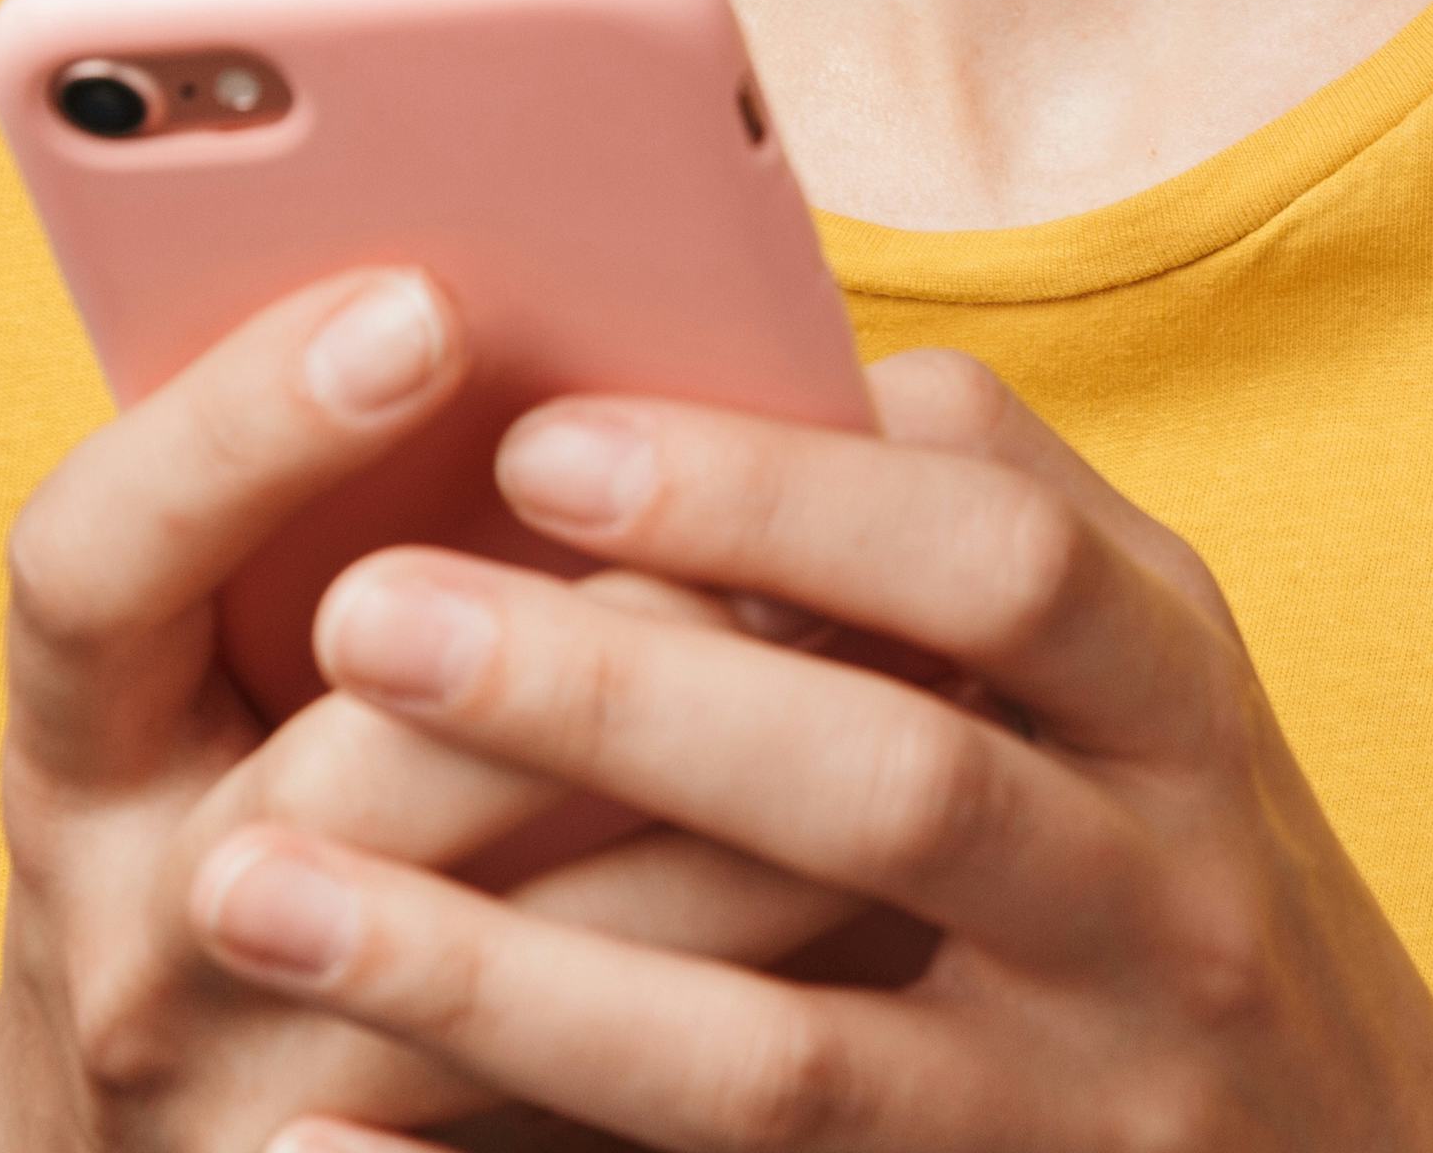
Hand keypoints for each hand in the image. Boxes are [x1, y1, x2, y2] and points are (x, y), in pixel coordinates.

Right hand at [0, 268, 861, 1150]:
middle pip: (356, 768)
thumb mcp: (206, 694)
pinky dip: (778, 963)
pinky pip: (629, 1097)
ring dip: (749, 796)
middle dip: (596, 637)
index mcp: (80, 756)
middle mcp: (139, 935)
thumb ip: (325, 537)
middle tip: (789, 517)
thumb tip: (555, 320)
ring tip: (923, 658)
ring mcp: (260, 1095)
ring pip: (548, 948)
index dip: (240, 429)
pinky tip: (902, 863)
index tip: (424, 304)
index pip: (92, 563)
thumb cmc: (249, 844)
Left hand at [184, 348, 1432, 1152]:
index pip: (1000, 568)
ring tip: (253, 885)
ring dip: (497, 973)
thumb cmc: (1172, 867)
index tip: (544, 443)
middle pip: (887, 795)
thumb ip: (989, 523)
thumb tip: (761, 358)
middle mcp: (1155, 909)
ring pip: (773, 1058)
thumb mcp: (1150, 683)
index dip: (776, 501)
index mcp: (1179, 707)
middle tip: (360, 616)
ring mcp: (1069, 1110)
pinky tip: (308, 1144)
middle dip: (610, 704)